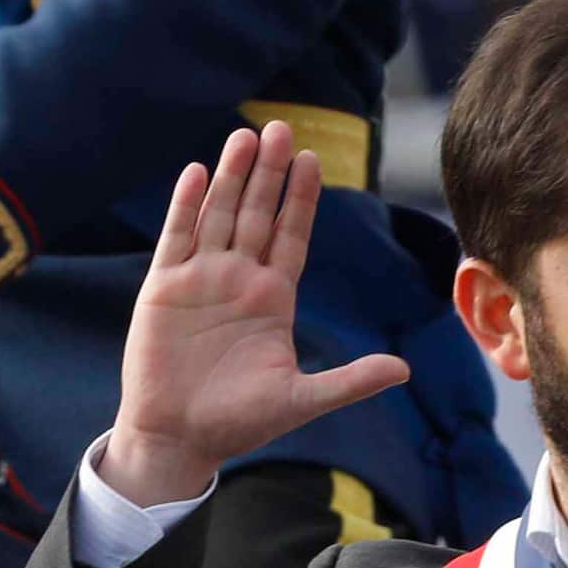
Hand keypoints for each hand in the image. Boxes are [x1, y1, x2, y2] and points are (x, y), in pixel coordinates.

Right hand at [93, 123, 411, 506]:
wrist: (179, 439)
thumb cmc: (239, 423)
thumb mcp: (301, 399)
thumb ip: (350, 381)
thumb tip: (404, 371)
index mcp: (272, 298)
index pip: (291, 236)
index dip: (301, 199)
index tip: (314, 160)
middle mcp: (238, 279)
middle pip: (257, 214)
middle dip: (270, 173)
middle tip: (282, 128)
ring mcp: (200, 279)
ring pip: (219, 215)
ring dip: (232, 177)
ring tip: (246, 136)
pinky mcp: (164, 288)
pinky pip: (177, 238)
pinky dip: (186, 205)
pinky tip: (198, 172)